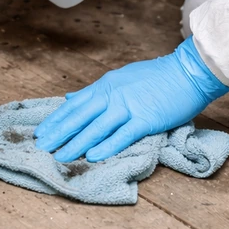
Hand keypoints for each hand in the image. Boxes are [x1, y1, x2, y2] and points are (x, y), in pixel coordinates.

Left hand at [33, 36, 228, 162]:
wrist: (188, 72)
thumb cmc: (157, 77)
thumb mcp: (121, 78)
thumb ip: (96, 91)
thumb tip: (72, 97)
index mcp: (106, 85)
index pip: (75, 105)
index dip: (57, 119)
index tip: (40, 132)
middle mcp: (113, 95)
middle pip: (80, 116)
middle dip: (59, 133)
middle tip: (41, 147)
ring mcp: (129, 106)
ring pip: (97, 127)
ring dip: (77, 143)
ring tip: (60, 156)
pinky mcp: (146, 118)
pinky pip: (123, 134)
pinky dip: (107, 145)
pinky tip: (93, 156)